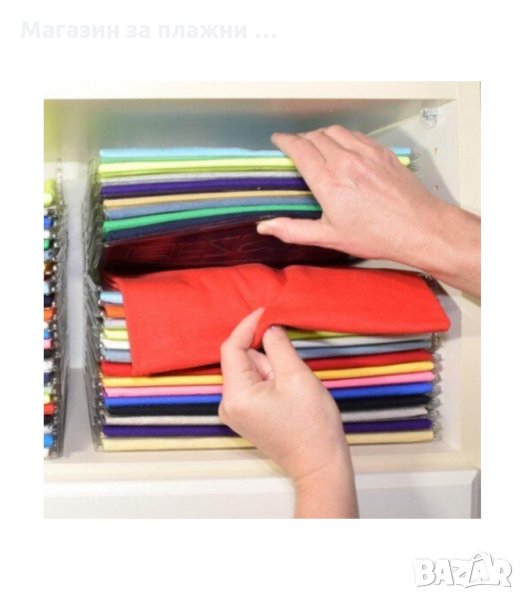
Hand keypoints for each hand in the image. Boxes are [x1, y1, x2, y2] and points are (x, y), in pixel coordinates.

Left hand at [219, 307, 357, 517]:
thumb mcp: (296, 376)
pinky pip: (253, 384)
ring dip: (271, 368)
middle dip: (266, 353)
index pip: (231, 347)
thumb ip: (277, 345)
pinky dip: (270, 379)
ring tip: (292, 387)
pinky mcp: (246, 415)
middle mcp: (228, 404)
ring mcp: (236, 412)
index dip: (248, 325)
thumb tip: (268, 325)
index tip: (266, 310)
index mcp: (235, 395)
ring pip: (250, 371)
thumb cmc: (312, 424)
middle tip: (291, 366)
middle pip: (241, 359)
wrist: (319, 463)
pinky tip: (287, 392)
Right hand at [257, 126, 479, 296]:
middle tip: (295, 147)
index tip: (278, 140)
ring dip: (321, 134)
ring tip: (317, 145)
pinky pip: (356, 135)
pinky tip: (343, 147)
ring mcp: (366, 154)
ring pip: (336, 131)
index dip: (285, 141)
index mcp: (329, 182)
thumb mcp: (330, 237)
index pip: (300, 149)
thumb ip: (294, 230)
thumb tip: (265, 227)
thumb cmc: (376, 235)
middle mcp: (346, 161)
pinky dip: (343, 137)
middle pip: (315, 136)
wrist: (418, 227)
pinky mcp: (382, 152)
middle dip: (301, 138)